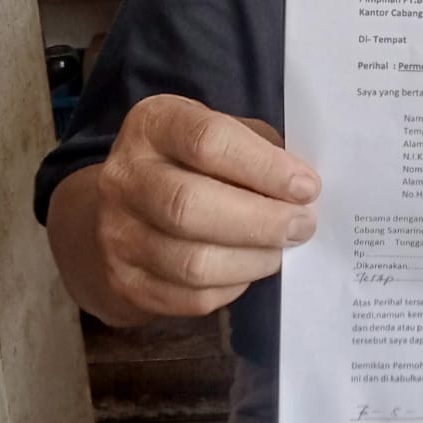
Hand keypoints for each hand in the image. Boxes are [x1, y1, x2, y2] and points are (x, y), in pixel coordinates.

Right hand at [86, 94, 319, 318]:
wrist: (127, 211)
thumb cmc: (193, 163)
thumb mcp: (221, 133)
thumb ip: (259, 149)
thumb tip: (302, 188)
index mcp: (153, 124)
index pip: (208, 141)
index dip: (264, 167)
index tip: (306, 187)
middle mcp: (125, 176)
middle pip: (190, 206)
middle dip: (261, 221)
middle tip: (302, 225)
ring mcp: (116, 233)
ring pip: (192, 262)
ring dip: (252, 260)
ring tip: (281, 250)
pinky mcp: (125, 283)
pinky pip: (190, 297)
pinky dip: (232, 287)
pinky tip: (248, 268)